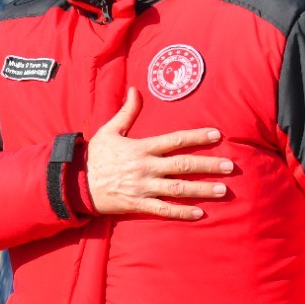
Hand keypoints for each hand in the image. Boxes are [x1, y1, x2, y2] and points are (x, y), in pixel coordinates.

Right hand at [84, 88, 232, 219]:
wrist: (75, 183)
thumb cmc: (95, 156)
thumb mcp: (109, 130)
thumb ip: (126, 112)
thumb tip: (135, 90)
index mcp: (141, 148)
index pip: (174, 140)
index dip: (196, 136)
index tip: (216, 135)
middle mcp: (145, 167)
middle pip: (182, 165)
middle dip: (208, 165)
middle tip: (229, 167)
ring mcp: (143, 187)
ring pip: (177, 189)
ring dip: (201, 190)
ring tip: (222, 190)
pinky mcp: (137, 204)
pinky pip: (163, 210)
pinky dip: (181, 213)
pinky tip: (199, 214)